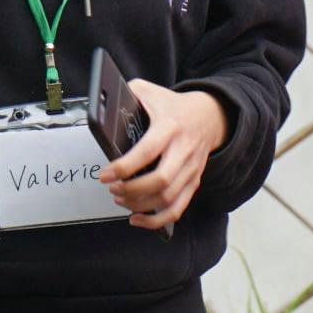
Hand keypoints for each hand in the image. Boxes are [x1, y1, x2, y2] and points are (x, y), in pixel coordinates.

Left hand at [100, 82, 226, 230]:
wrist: (211, 116)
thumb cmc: (173, 105)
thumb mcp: (151, 92)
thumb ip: (128, 94)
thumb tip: (102, 103)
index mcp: (170, 126)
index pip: (147, 151)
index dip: (124, 167)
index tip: (105, 175)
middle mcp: (183, 150)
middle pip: (161, 181)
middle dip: (132, 190)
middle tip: (112, 188)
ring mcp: (191, 169)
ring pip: (168, 198)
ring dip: (140, 205)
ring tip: (120, 199)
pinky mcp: (194, 182)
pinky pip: (178, 208)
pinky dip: (156, 220)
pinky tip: (137, 218)